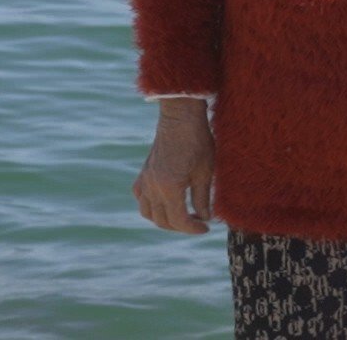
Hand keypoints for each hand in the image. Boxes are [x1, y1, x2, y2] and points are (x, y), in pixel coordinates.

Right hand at [132, 98, 214, 233]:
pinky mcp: (143, 173)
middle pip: (162, 220)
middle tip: (197, 223)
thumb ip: (202, 198)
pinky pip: (141, 198)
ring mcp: (145, 180)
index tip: (205, 229)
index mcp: (169, 188)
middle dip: (180, 227)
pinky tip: (166, 203)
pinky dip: (151, 206)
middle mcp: (152, 187)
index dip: (193, 229)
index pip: (179, 220)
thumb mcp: (205, 172)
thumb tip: (204, 218)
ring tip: (183, 216)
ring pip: (148, 213)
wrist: (181, 117)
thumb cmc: (197, 141)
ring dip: (164, 220)